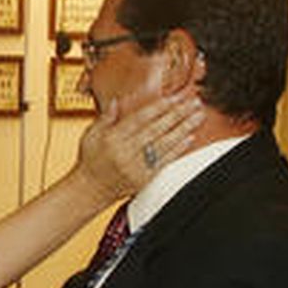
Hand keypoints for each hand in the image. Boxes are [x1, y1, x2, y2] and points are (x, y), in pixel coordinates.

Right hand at [74, 88, 203, 204]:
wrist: (90, 190)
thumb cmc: (90, 161)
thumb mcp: (90, 135)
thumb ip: (105, 117)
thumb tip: (119, 100)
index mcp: (112, 139)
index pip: (140, 118)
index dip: (159, 107)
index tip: (175, 97)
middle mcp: (125, 152)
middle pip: (156, 129)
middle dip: (177, 114)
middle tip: (194, 102)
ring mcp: (136, 167)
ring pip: (164, 144)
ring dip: (183, 128)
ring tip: (198, 116)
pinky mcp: (144, 179)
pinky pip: (164, 161)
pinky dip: (178, 149)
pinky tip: (189, 137)